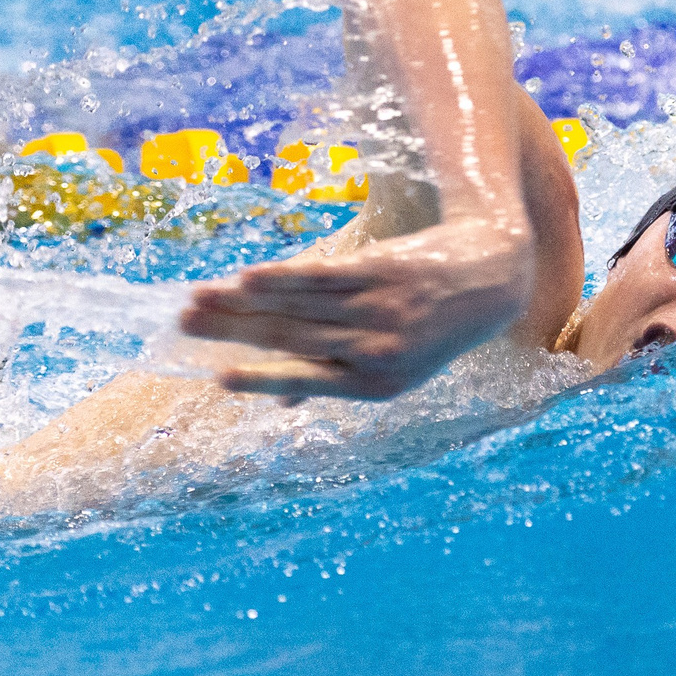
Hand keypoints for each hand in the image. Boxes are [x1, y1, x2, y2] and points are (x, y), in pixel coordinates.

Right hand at [179, 218, 536, 401]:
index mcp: (376, 384)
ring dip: (243, 302)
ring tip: (200, 297)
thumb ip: (338, 377)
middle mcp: (377, 350)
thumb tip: (281, 404)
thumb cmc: (432, 327)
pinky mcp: (383, 271)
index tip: (219, 379)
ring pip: (299, 306)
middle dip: (233, 331)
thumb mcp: (396, 366)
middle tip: (184, 323)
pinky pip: (323, 276)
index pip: (307, 380)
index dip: (262, 379)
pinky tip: (249, 276)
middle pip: (291, 338)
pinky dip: (283, 277)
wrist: (491, 277)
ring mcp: (381, 309)